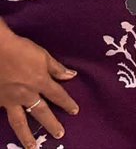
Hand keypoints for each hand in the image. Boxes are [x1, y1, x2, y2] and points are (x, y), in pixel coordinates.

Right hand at [0, 25, 77, 148]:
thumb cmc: (20, 49)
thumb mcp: (42, 55)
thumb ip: (56, 68)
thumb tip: (72, 76)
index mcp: (40, 82)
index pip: (58, 96)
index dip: (67, 104)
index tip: (75, 111)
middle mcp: (26, 94)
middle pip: (41, 113)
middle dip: (51, 124)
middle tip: (60, 134)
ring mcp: (9, 100)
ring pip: (19, 122)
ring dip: (27, 136)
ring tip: (32, 148)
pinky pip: (2, 115)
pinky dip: (6, 123)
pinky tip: (9, 132)